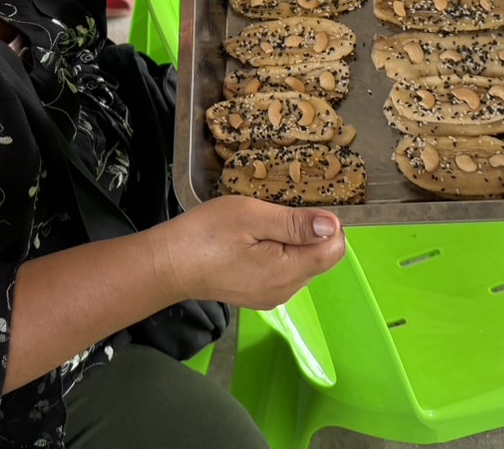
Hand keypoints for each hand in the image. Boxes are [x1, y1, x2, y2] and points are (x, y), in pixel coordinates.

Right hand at [150, 196, 344, 309]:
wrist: (169, 264)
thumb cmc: (207, 234)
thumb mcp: (251, 216)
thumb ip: (295, 223)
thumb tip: (333, 226)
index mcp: (288, 272)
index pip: (334, 250)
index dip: (326, 224)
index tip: (299, 207)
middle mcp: (287, 291)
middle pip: (320, 257)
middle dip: (306, 232)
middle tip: (272, 213)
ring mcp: (272, 297)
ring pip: (303, 264)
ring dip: (291, 242)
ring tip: (259, 226)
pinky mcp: (259, 296)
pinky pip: (285, 272)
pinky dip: (278, 253)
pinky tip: (253, 241)